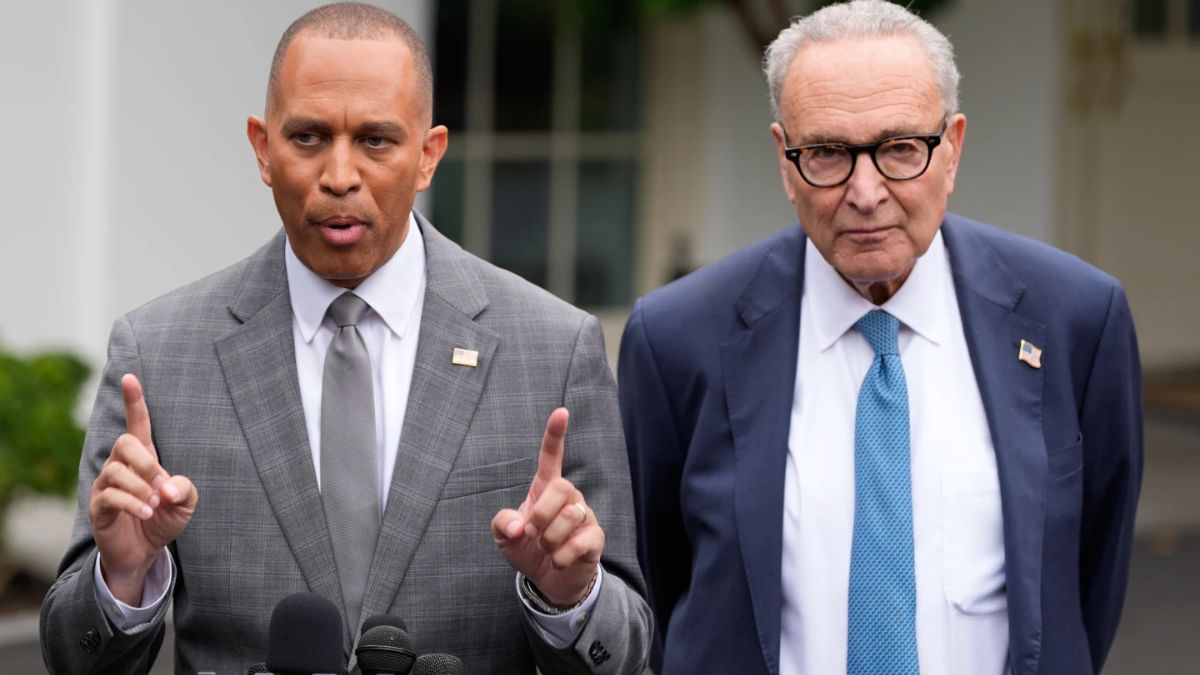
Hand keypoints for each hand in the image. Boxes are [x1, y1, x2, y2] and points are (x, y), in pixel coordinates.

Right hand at [89, 374, 197, 604]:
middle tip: (162, 487)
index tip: (130, 377)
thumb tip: (168, 488)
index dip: (134, 402)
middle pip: (124, 443)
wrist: (144, 553)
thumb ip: (184, 490)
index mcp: (144, 458)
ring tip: (156, 506)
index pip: (137, 425)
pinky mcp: (98, 507)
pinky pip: (110, 497)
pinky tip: (147, 514)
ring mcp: (106, 486)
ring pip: (116, 471)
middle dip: (146, 461)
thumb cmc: (164, 519)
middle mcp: (121, 466)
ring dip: (141, 488)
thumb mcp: (185, 503)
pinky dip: (132, 504)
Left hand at [492, 408, 602, 607]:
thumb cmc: (527, 549)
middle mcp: (568, 498)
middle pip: (561, 487)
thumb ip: (502, 523)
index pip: (551, 457)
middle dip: (542, 513)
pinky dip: (562, 556)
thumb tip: (517, 525)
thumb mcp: (504, 537)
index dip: (555, 435)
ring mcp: (584, 517)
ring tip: (547, 549)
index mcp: (545, 490)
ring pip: (570, 516)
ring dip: (550, 539)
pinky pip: (580, 541)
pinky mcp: (595, 538)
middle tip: (534, 532)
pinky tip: (559, 561)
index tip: (561, 412)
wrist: (548, 580)